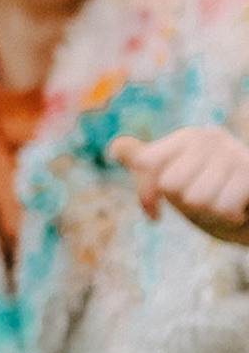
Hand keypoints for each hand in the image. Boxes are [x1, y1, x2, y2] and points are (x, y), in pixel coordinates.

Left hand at [110, 126, 248, 243]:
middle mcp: (210, 137)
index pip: (144, 162)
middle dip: (183, 202)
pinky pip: (223, 206)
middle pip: (170, 183)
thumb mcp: (171, 179)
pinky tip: (236, 208)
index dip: (146, 196)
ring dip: (208, 210)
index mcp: (186, 137)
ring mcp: (235, 152)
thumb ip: (142, 161)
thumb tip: (115, 148)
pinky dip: (227, 215)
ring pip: (197, 198)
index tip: (155, 210)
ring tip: (220, 202)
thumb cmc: (207, 193)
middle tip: (200, 200)